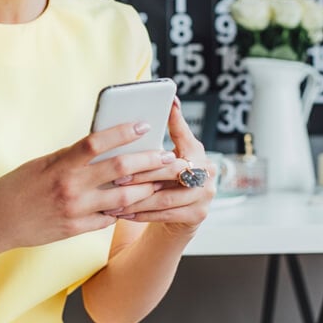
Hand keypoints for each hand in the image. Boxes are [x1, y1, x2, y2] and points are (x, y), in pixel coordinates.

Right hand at [0, 121, 176, 252]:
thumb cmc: (15, 186)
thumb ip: (72, 156)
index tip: (144, 125)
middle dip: (150, 162)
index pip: (97, 142)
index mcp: (60, 164)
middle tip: (169, 157)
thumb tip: (103, 145)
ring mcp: (75, 211)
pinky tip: (138, 203)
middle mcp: (70, 187)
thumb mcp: (42, 163)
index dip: (123, 132)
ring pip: (123, 199)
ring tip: (162, 181)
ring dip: (146, 189)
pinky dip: (123, 210)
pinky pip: (108, 219)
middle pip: (120, 170)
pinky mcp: (76, 230)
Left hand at [108, 98, 214, 235]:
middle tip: (118, 177)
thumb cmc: (165, 181)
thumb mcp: (165, 160)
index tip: (167, 104)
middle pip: (172, 170)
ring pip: (165, 197)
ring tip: (114, 201)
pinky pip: (165, 215)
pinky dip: (142, 215)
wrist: (180, 217)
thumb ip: (157, 143)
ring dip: (137, 200)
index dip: (176, 120)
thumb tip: (145, 114)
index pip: (184, 134)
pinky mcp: (198, 215)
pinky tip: (124, 214)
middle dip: (142, 174)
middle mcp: (207, 171)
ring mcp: (205, 195)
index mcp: (197, 151)